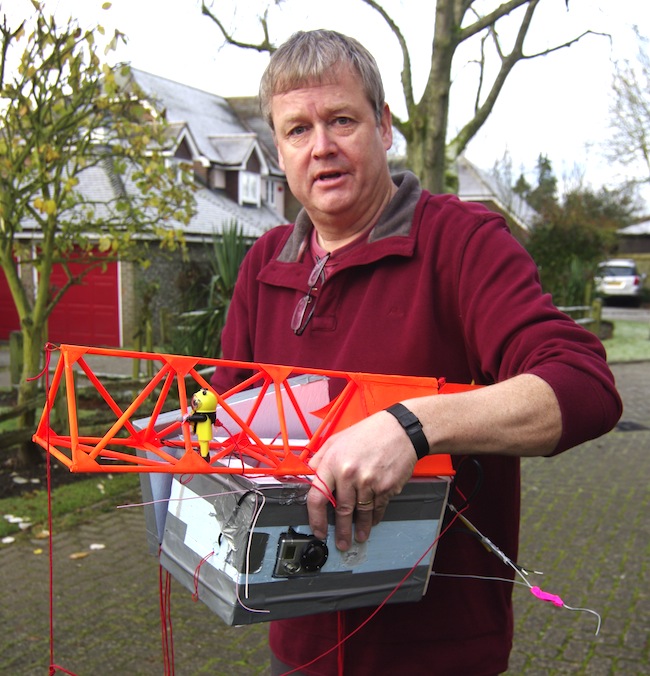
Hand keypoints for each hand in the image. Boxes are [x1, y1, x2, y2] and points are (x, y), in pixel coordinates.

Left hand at [307, 410, 418, 550]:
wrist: (400, 430)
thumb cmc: (368, 433)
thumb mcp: (337, 439)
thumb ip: (320, 458)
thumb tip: (309, 476)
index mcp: (333, 462)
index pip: (317, 497)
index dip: (316, 518)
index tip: (318, 530)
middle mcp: (349, 474)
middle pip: (341, 511)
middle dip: (341, 531)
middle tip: (341, 543)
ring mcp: (369, 482)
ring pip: (361, 513)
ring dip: (360, 528)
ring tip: (359, 537)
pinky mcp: (386, 488)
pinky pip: (378, 508)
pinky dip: (375, 517)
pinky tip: (373, 521)